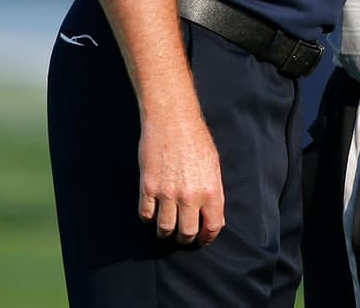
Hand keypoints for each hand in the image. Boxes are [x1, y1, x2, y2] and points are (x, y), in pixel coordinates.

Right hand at [138, 109, 224, 244]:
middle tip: (183, 236)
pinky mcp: (148, 188)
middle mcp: (190, 196)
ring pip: (164, 228)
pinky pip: (146, 215)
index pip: (212, 227)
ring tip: (168, 227)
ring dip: (166, 232)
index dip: (207, 237)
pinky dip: (149, 217)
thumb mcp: (213, 165)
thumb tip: (211, 215)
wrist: (172, 121)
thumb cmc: (196, 139)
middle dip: (185, 239)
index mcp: (211, 190)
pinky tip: (153, 211)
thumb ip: (212, 192)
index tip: (202, 239)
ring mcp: (167, 194)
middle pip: (186, 233)